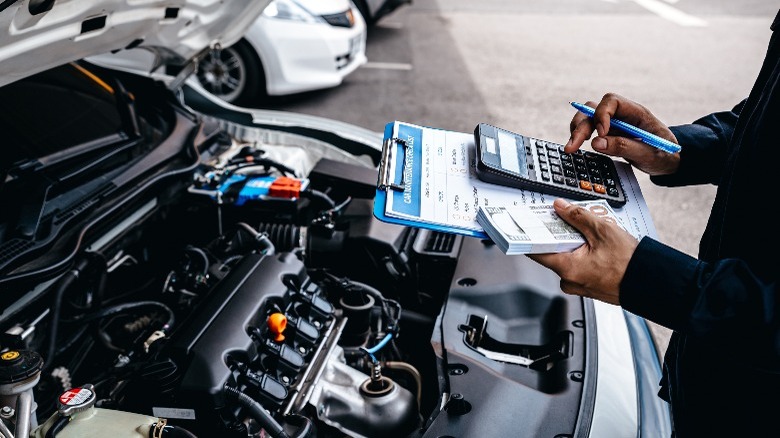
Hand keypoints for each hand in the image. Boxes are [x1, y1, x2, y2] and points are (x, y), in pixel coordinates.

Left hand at [527, 198, 639, 305]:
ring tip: (590, 233)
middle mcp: (569, 280)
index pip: (535, 252)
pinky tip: (596, 246)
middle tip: (567, 221)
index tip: (530, 224)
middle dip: (559, 236)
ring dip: (574, 245)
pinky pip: (578, 267)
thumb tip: (560, 207)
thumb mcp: (603, 231)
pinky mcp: (589, 286)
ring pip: (567, 260)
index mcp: (567, 268)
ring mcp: (579, 286)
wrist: (650, 281)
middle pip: (553, 253)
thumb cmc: (630, 263)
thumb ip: (577, 216)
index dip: (532, 236)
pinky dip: (583, 255)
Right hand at [564, 93, 680, 176]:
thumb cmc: (663, 155)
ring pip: (586, 118)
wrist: (668, 161)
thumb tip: (596, 143)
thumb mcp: (650, 154)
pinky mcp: (606, 135)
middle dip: (581, 126)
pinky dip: (579, 138)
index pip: (612, 102)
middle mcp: (621, 115)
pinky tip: (577, 149)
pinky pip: (588, 130)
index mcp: (636, 113)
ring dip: (576, 131)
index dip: (601, 115)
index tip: (600, 134)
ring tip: (571, 148)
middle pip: (593, 110)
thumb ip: (624, 148)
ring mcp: (612, 125)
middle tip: (573, 146)